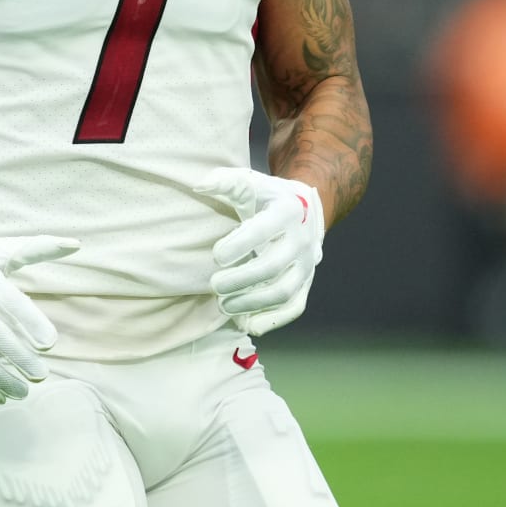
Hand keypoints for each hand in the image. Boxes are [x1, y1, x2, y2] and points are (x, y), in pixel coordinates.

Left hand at [196, 167, 324, 335]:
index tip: (216, 254)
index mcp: (287, 211)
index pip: (264, 230)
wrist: (305, 211)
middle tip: (214, 285)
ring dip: (252, 303)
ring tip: (224, 305)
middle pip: (273, 266)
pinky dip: (271, 320)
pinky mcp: (306, 283)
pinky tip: (246, 324)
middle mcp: (301, 240)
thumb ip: (225, 182)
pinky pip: (294, 308)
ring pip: (284, 292)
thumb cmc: (267, 197)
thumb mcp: (249, 182)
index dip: (240, 244)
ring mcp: (306, 265)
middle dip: (241, 279)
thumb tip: (199, 186)